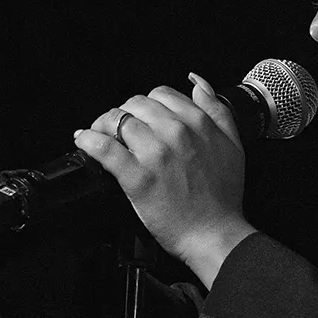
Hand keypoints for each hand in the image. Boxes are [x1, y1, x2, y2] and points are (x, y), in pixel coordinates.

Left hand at [73, 73, 256, 286]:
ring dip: (104, 124)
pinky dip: (89, 140)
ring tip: (99, 134)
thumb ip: (216, 110)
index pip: (161, 94)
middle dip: (125, 113)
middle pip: (136, 104)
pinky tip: (84, 140)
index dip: (148, 105)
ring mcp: (154, 154)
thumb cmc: (223, 196)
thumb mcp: (233, 145)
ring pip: (117, 120)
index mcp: (197, 123)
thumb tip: (197, 83)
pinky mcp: (136, 177)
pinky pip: (104, 148)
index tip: (143, 118)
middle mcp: (175, 133)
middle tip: (120, 128)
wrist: (214, 234)